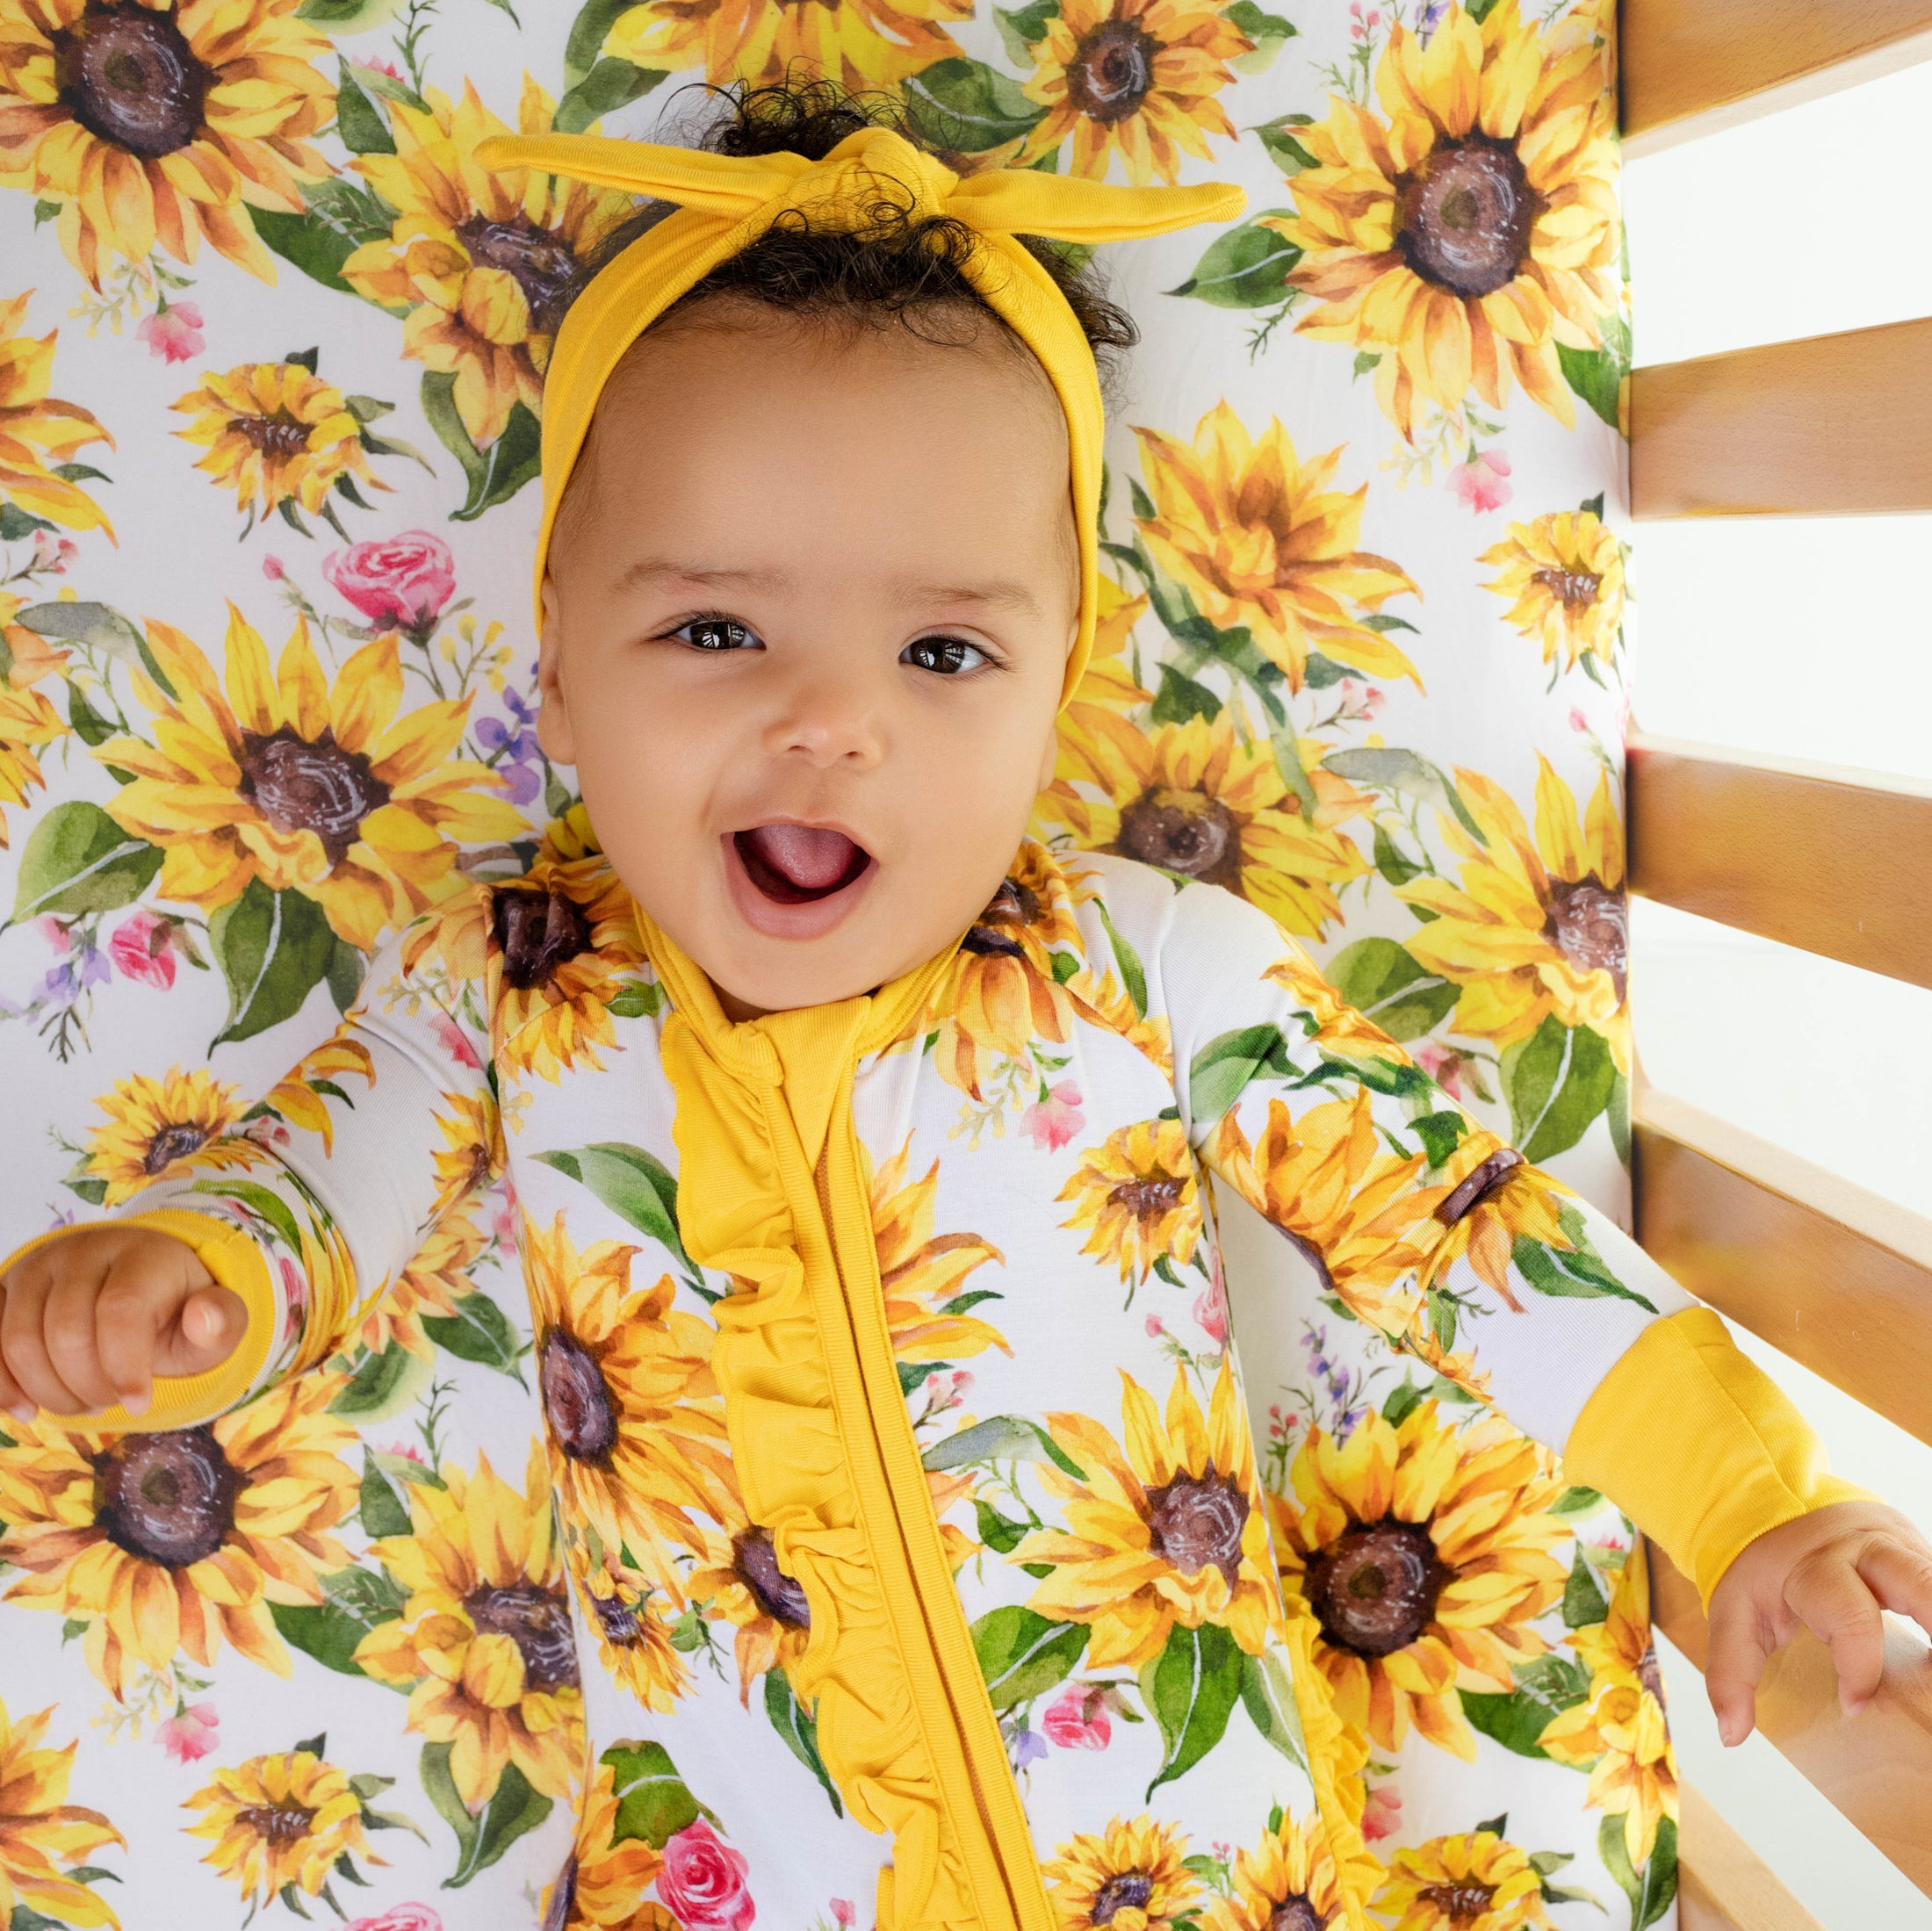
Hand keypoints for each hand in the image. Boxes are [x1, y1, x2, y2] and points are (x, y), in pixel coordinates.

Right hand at [0, 1226, 244, 1420]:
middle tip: (110, 1402)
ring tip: (82, 1403)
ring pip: (18, 1340)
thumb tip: (203, 1317)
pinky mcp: (6, 1289)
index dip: (124, 1367)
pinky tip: (27, 1409)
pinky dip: (3, 1383)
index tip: (140, 1402)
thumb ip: (223, 1322)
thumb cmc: (178, 1313)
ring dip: (48, 1390)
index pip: (119, 1311)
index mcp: (143, 1254)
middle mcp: (83, 1250)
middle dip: (88, 1385)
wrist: (139, 1289)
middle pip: (65, 1332)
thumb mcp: (215, 1323)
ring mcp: (38, 1267)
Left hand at [1705, 1498, 1931, 1744]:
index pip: (1851, 1617)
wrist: (1768, 1501)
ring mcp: (1895, 1544)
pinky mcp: (1915, 1548)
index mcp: (1815, 1567)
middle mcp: (1863, 1549)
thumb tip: (1731, 1734)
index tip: (1853, 1705)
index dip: (1860, 1668)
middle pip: (1918, 1580)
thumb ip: (1731, 1672)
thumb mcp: (1732, 1611)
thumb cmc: (1757, 1567)